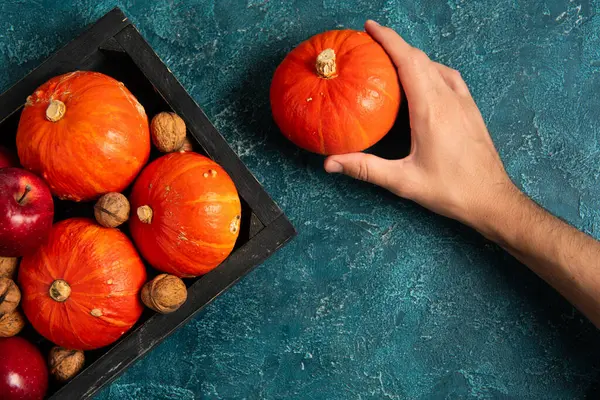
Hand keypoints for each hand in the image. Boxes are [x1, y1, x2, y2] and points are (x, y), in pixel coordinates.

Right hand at [324, 20, 518, 228]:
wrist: (491, 199)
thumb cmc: (451, 190)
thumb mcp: (403, 181)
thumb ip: (365, 169)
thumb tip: (331, 163)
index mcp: (431, 110)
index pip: (408, 61)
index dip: (388, 40)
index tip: (369, 27)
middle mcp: (449, 99)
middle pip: (420, 59)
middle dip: (395, 44)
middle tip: (372, 42)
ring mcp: (463, 102)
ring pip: (436, 66)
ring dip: (413, 57)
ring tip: (392, 59)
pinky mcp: (471, 110)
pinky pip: (450, 77)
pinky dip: (432, 69)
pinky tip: (425, 79)